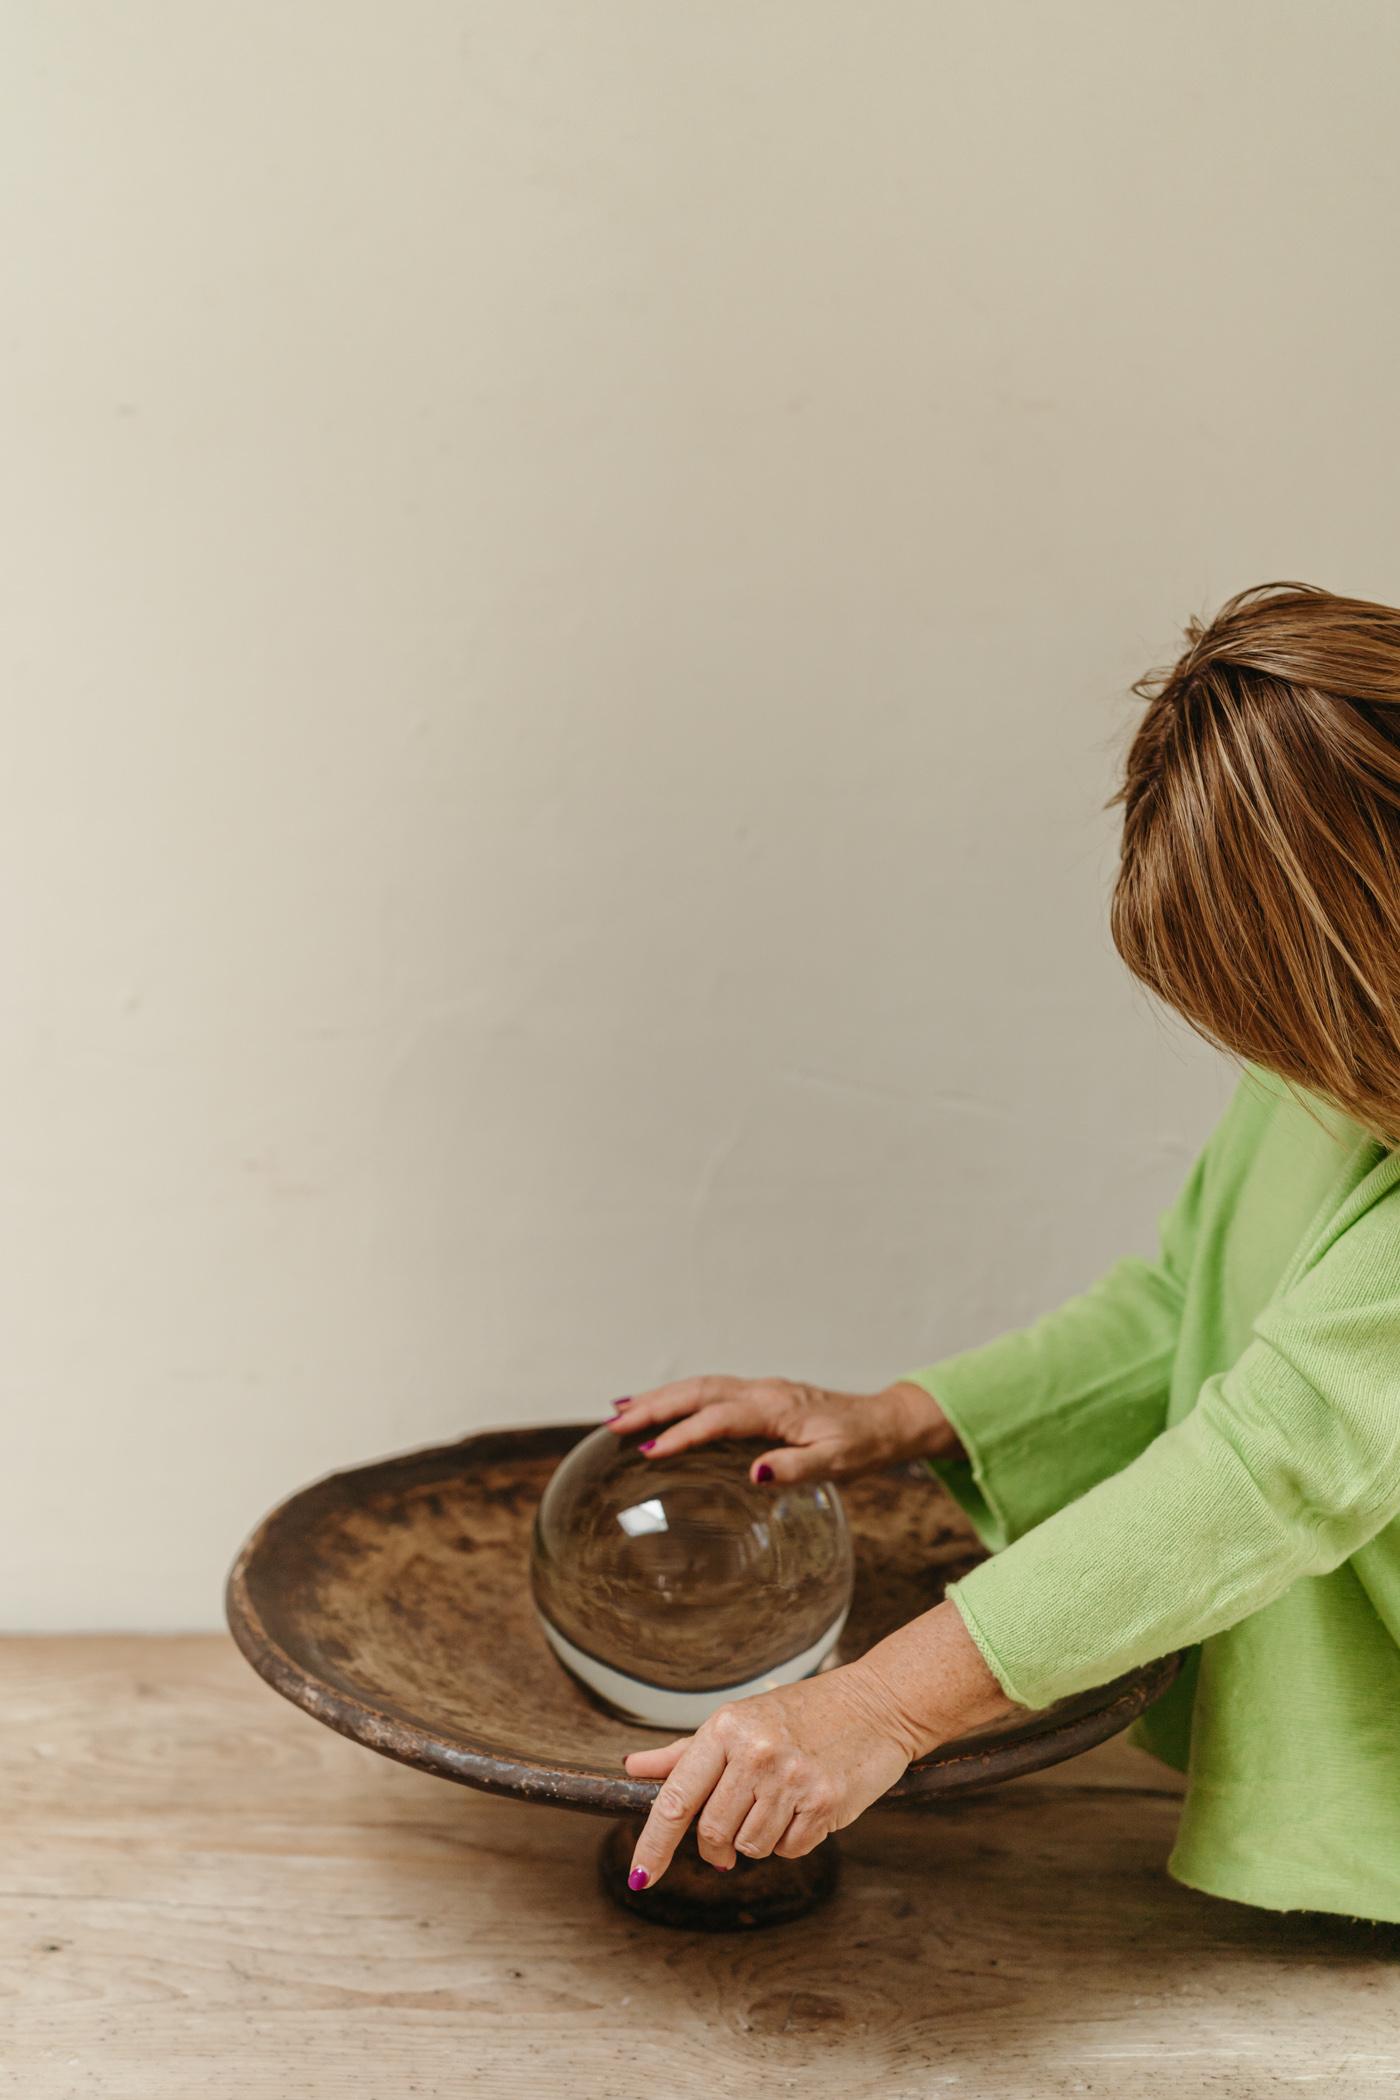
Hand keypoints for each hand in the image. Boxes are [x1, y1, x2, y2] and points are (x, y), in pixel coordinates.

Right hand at [606, 1373, 962, 1483]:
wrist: (882, 1422)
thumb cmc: (860, 1446)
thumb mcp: (837, 1464)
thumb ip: (796, 1468)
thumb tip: (754, 1473)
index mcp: (776, 1408)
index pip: (719, 1418)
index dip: (684, 1433)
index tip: (650, 1451)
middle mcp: (762, 1392)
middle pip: (698, 1392)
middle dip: (653, 1405)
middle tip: (613, 1424)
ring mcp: (758, 1390)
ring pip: (699, 1386)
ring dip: (658, 1397)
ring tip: (618, 1412)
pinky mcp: (758, 1396)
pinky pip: (709, 1391)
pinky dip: (678, 1396)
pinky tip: (656, 1407)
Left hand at [620, 1664, 912, 1887]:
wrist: (876, 1704)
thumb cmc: (803, 1713)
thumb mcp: (739, 1721)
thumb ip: (685, 1753)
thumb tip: (635, 1769)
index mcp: (726, 1728)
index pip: (676, 1799)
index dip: (653, 1844)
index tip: (640, 1876)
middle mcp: (756, 1753)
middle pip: (713, 1833)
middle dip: (718, 1843)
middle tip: (738, 1822)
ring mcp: (792, 1779)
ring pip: (750, 1847)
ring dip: (760, 1837)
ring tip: (782, 1799)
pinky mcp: (826, 1802)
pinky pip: (791, 1850)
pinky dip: (794, 1838)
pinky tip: (807, 1805)